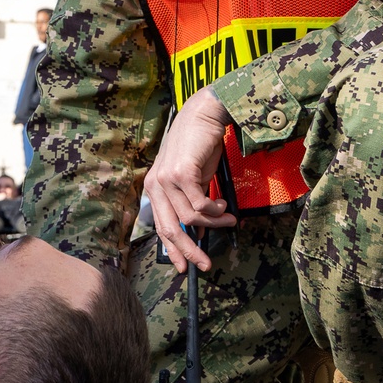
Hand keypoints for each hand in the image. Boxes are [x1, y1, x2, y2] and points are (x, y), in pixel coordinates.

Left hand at [144, 88, 235, 273]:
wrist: (204, 116)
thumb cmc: (199, 147)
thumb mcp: (193, 179)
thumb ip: (191, 202)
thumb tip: (199, 229)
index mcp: (153, 188)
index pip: (160, 226)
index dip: (173, 249)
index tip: (185, 266)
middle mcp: (155, 184)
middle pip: (170, 228)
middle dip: (189, 250)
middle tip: (206, 264)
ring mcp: (165, 178)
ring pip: (190, 217)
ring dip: (213, 223)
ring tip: (229, 219)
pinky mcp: (181, 173)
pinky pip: (199, 204)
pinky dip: (214, 210)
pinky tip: (224, 205)